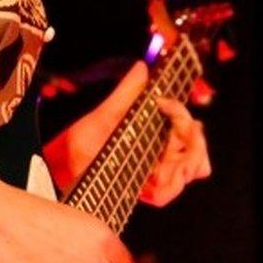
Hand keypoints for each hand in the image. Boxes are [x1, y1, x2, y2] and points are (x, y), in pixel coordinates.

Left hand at [44, 61, 211, 205]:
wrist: (65, 159)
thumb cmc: (87, 135)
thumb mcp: (107, 111)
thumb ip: (128, 91)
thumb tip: (142, 67)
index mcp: (158, 134)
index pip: (192, 132)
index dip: (186, 119)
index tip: (166, 103)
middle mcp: (161, 155)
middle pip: (197, 156)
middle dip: (193, 144)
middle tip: (176, 133)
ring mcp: (153, 174)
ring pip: (186, 175)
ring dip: (180, 165)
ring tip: (162, 159)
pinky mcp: (140, 190)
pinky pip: (162, 195)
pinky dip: (163, 187)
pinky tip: (153, 176)